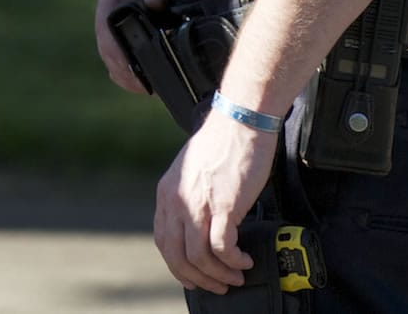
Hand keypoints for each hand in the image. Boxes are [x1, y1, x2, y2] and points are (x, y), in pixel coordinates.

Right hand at [94, 0, 165, 94]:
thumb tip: (153, 1)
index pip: (105, 21)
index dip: (113, 47)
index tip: (129, 67)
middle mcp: (109, 5)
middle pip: (105, 42)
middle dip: (119, 66)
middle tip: (140, 84)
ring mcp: (114, 22)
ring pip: (109, 53)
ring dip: (123, 73)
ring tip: (143, 88)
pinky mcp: (123, 35)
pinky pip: (117, 59)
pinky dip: (126, 74)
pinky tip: (141, 85)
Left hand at [154, 111, 271, 293]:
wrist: (240, 122)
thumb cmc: (222, 143)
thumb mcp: (191, 171)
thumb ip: (189, 196)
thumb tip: (198, 224)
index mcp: (167, 192)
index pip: (163, 240)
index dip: (177, 265)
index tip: (193, 276)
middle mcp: (177, 200)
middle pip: (176, 255)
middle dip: (196, 278)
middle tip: (217, 286)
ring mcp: (198, 204)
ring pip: (198, 257)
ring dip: (218, 274)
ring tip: (235, 276)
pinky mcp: (223, 206)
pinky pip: (222, 247)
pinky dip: (233, 261)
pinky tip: (244, 260)